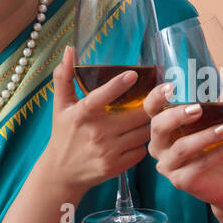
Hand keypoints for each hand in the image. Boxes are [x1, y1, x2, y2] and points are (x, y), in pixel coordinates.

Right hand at [40, 45, 153, 194]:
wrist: (61, 173)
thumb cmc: (63, 134)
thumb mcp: (60, 105)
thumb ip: (64, 77)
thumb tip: (69, 49)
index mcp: (82, 115)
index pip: (100, 98)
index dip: (117, 85)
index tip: (133, 74)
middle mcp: (96, 133)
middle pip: (135, 115)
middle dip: (150, 104)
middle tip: (162, 93)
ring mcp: (107, 152)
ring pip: (143, 133)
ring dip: (149, 123)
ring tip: (152, 114)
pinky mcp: (116, 166)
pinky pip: (141, 150)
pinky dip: (143, 142)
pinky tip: (140, 136)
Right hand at [142, 80, 222, 210]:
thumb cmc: (221, 145)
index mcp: (164, 125)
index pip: (150, 108)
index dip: (156, 96)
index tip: (171, 86)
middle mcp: (159, 145)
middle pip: (157, 127)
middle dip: (177, 115)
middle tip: (199, 108)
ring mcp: (168, 165)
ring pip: (180, 148)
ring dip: (204, 136)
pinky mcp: (180, 181)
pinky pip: (196, 166)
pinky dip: (216, 153)